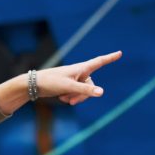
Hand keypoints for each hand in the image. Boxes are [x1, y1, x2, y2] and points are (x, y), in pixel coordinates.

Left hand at [0, 50, 122, 113]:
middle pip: (91, 86)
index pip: (99, 62)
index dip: (110, 58)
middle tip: (71, 101)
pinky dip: (71, 98)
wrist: (34, 85)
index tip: (120, 53)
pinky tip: (61, 98)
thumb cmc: (51, 82)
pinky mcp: (68, 86)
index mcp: (81, 68)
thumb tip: (101, 93)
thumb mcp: (69, 87)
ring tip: (64, 99)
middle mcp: (79, 72)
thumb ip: (85, 90)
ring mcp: (74, 79)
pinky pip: (76, 94)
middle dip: (83, 95)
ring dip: (76, 98)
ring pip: (84, 92)